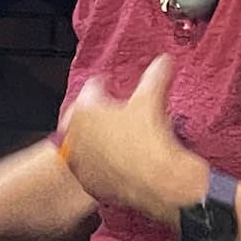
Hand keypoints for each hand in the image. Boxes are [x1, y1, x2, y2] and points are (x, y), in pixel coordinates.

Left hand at [57, 54, 206, 225]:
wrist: (158, 180)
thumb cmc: (150, 139)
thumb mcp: (152, 100)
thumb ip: (156, 76)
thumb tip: (164, 60)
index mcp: (85, 108)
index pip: (92, 88)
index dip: (105, 85)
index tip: (110, 85)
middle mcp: (75, 132)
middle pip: (83, 115)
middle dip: (97, 113)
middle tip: (112, 113)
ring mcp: (79, 158)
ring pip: (84, 142)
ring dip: (96, 138)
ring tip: (116, 138)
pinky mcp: (87, 180)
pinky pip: (90, 167)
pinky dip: (99, 162)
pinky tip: (116, 161)